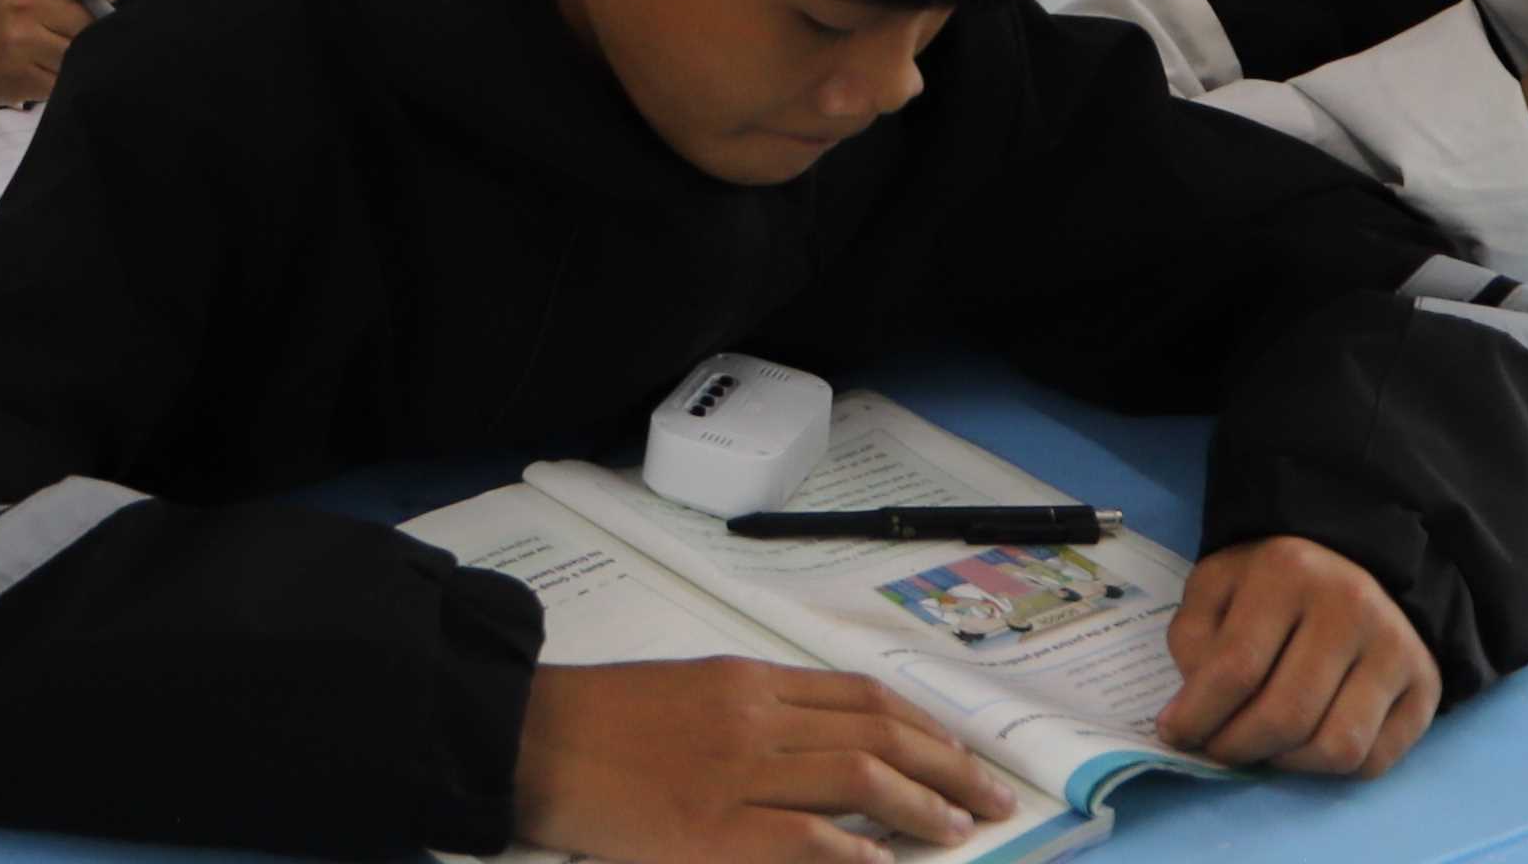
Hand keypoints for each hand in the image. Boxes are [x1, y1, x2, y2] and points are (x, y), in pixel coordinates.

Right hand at [0, 0, 135, 107]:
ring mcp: (21, 44)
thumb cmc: (6, 2)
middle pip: (91, 20)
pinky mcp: (22, 80)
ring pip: (82, 53)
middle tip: (70, 27)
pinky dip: (65, 78)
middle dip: (89, 27)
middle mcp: (24, 4)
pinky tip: (47, 68)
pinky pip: (67, 80)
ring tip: (58, 48)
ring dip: (79, 55)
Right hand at [510, 656, 1012, 863]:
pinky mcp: (713, 829)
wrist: (535, 741)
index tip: (965, 755)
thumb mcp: (693, 691)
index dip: (926, 726)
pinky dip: (851, 849)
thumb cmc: (607, 720)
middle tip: (993, 797)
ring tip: (959, 830)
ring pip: (855, 777)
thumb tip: (835, 744)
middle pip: (876, 733)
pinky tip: (881, 862)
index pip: (862, 697)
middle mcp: (755, 718)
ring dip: (920, 806)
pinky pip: (801, 837)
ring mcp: (736, 773)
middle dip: (948, 767)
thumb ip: (760, 711)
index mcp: (750, 681)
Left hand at [1156, 539, 1438, 776]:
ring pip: (1335, 748)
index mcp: (1289, 572)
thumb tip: (1195, 709)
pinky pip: (1374, 761)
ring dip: (1286, 763)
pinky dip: (1331, 769)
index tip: (1174, 735)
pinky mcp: (1424, 685)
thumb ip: (1194, 639)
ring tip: (1263, 747)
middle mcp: (1351, 607)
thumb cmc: (1274, 582)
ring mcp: (1395, 648)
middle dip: (1237, 747)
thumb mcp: (1219, 585)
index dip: (1199, 714)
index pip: (1237, 668)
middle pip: (1286, 715)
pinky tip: (1305, 744)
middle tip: (1216, 749)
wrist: (1356, 564)